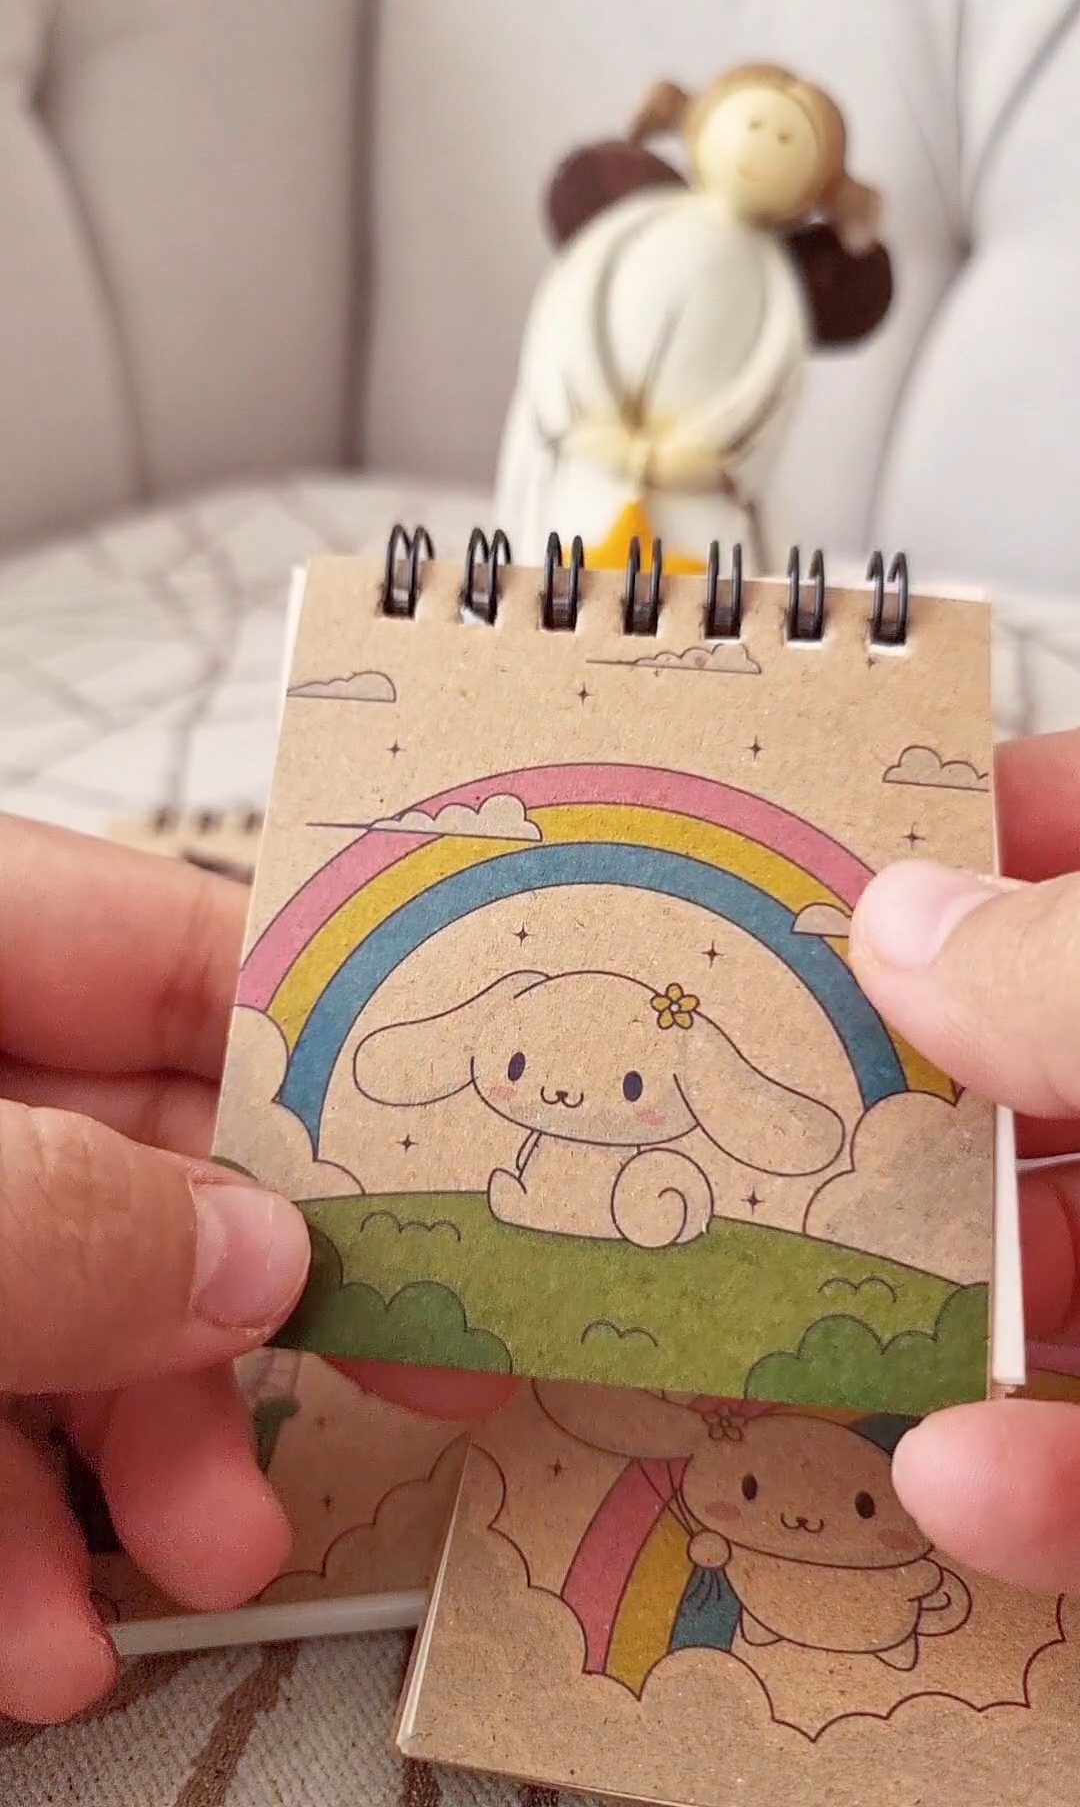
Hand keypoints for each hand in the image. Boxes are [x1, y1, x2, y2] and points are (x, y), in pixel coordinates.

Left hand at [0, 819, 511, 1724]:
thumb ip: (69, 1222)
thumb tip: (257, 1263)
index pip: (178, 952)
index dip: (337, 1048)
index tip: (459, 1163)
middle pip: (145, 1157)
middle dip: (253, 1308)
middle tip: (407, 1373)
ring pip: (59, 1309)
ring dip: (146, 1457)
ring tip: (204, 1558)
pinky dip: (10, 1527)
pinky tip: (36, 1627)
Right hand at [848, 729, 1079, 1591]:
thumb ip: (1070, 967)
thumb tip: (904, 922)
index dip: (996, 825)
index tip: (852, 858)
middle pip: (1053, 1070)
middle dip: (913, 1099)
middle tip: (767, 1106)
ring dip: (950, 1316)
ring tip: (808, 1317)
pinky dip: (1048, 1484)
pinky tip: (964, 1478)